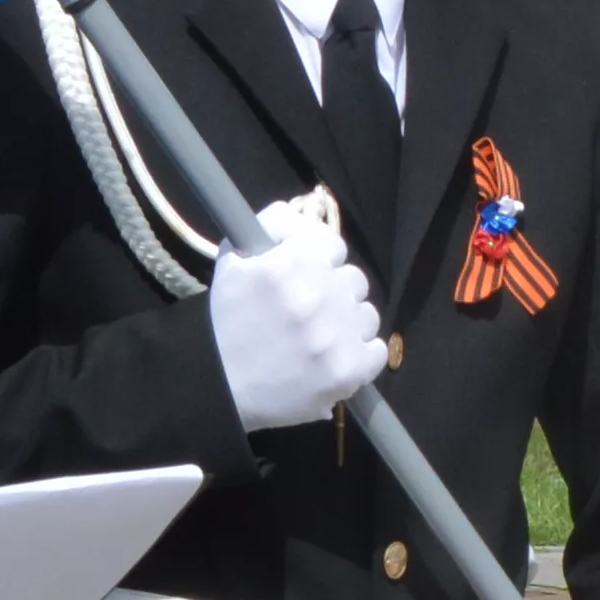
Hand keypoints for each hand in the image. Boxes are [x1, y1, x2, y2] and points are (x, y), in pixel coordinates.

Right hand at [207, 192, 385, 431]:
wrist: (221, 387)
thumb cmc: (226, 324)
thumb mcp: (232, 263)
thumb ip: (266, 228)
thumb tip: (296, 212)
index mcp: (289, 264)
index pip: (333, 244)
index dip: (320, 258)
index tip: (308, 273)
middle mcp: (319, 295)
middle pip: (353, 279)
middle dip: (334, 291)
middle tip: (312, 309)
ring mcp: (338, 335)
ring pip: (367, 314)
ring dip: (348, 322)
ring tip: (323, 337)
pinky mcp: (349, 370)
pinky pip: (377, 351)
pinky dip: (361, 354)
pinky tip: (336, 357)